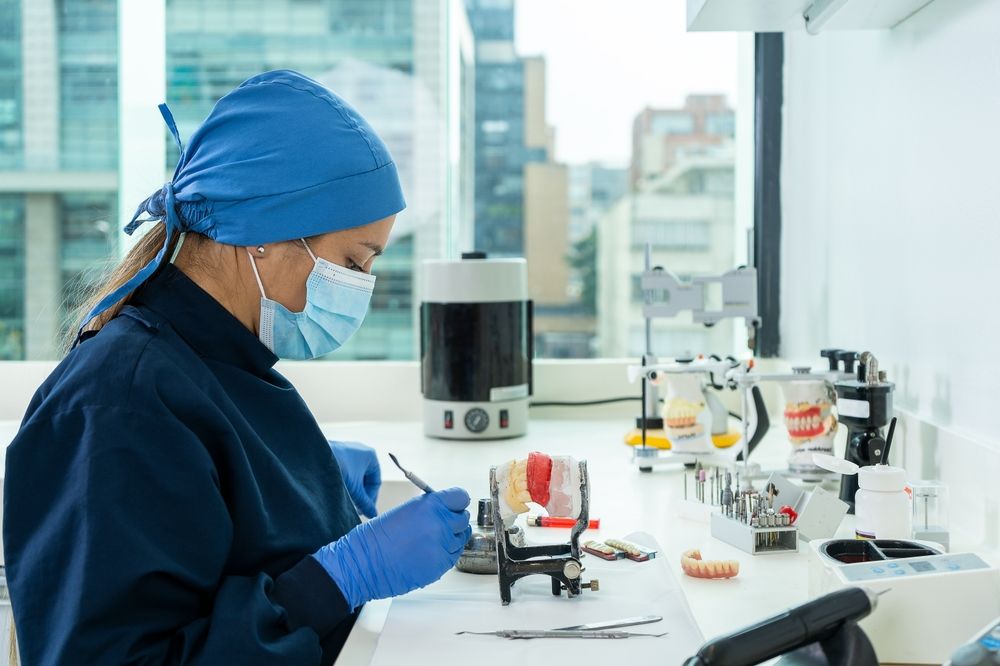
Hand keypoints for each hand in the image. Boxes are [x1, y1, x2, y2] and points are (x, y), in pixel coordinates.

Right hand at [312, 488, 471, 609]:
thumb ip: (429, 509)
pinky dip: (444, 555)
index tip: (454, 507)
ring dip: (450, 540)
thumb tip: (444, 510)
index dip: (457, 503)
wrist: (362, 564)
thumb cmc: (376, 538)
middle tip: (441, 526)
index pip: (461, 497)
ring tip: (429, 542)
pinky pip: (452, 557)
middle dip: (454, 521)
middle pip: (463, 519)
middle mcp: (440, 524)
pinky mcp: (439, 566)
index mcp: (430, 505)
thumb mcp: (405, 511)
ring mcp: (441, 546)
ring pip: (460, 540)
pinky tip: (427, 553)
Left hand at [329, 440, 380, 517]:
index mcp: (370, 455)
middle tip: (355, 509)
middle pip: (365, 479)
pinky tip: (336, 492)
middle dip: (361, 495)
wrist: (314, 458)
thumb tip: (373, 515)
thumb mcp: (355, 490)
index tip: (365, 510)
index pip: (376, 481)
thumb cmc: (339, 470)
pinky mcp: (335, 454)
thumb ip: (365, 503)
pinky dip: (344, 482)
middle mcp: (361, 451)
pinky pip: (344, 470)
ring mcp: (347, 451)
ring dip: (352, 490)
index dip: (371, 498)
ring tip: (345, 502)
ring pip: (354, 476)